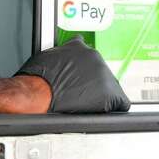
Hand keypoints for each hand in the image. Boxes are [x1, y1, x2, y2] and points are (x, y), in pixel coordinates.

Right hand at [15, 38, 130, 113]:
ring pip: (110, 85)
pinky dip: (115, 107)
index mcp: (79, 46)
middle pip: (100, 72)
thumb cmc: (37, 78)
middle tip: (80, 94)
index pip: (88, 55)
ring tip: (86, 104)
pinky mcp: (109, 92)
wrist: (37, 92)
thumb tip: (63, 60)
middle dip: (92, 82)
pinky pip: (121, 102)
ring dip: (100, 94)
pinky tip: (105, 112)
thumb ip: (61, 56)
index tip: (81, 77)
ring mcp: (103, 74)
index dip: (84, 69)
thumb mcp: (46, 56)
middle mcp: (94, 56)